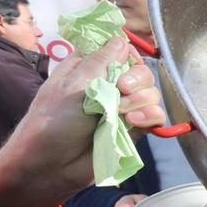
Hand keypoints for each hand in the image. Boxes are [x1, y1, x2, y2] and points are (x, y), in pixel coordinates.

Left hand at [0, 38, 163, 206]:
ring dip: (143, 99)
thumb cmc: (52, 123)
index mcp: (88, 69)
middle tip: (122, 90)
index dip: (127, 56)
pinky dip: (151, 116)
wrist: (51, 167)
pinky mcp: (132, 130)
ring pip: (151, 93)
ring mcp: (122, 108)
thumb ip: (100, 61)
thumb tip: (121, 39)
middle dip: (137, 79)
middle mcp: (108, 86)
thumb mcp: (73, 85)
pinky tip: (135, 122)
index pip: (119, 51)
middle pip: (141, 71)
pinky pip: (155, 116)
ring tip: (125, 114)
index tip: (122, 64)